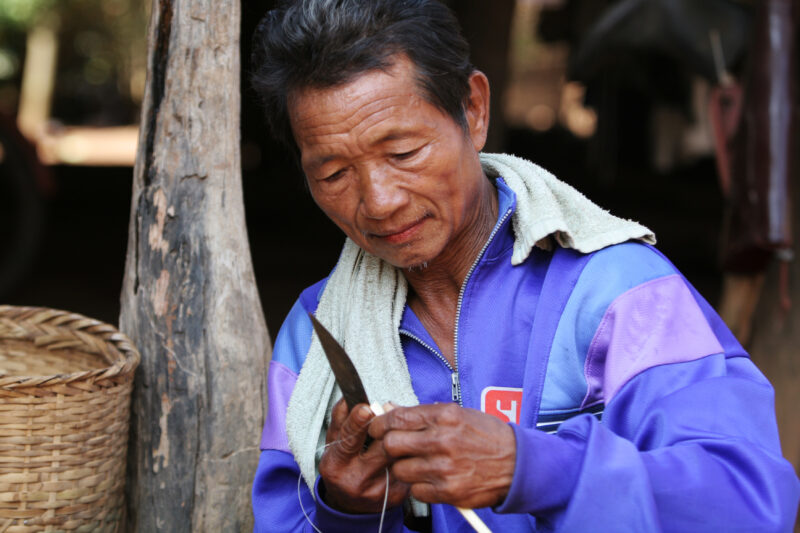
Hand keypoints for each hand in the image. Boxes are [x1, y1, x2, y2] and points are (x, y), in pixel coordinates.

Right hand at [319, 398, 409, 513]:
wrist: (350, 504)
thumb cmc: (343, 465)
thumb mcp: (334, 443)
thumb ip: (340, 419)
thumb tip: (349, 398)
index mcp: (337, 465)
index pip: (347, 442)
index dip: (356, 423)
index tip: (365, 407)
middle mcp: (356, 480)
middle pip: (380, 447)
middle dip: (388, 428)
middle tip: (391, 412)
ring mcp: (378, 490)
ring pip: (398, 455)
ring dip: (403, 438)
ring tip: (403, 427)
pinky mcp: (397, 495)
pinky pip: (409, 466)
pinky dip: (410, 452)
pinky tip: (410, 446)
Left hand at [368, 403, 515, 508]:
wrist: (517, 463)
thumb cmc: (486, 435)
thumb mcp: (458, 414)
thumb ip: (424, 414)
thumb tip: (390, 409)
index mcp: (445, 416)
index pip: (398, 418)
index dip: (380, 422)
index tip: (376, 427)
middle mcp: (443, 440)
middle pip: (392, 444)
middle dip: (387, 446)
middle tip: (392, 447)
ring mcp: (445, 468)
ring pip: (400, 470)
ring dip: (404, 468)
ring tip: (417, 464)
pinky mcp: (448, 491)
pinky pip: (416, 490)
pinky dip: (419, 486)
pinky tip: (431, 479)